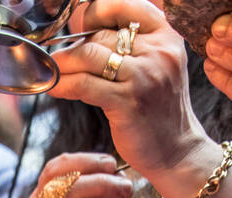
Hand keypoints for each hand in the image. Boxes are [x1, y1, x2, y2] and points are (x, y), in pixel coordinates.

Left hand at [51, 0, 208, 182]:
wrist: (177, 150)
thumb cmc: (160, 108)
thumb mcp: (159, 64)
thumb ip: (134, 43)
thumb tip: (88, 27)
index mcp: (167, 35)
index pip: (125, 5)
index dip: (96, 11)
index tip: (81, 25)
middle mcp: (158, 51)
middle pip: (101, 33)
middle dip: (75, 45)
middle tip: (61, 57)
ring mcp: (144, 76)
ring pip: (88, 54)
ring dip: (64, 62)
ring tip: (53, 70)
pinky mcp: (127, 101)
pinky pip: (84, 84)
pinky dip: (63, 84)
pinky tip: (54, 87)